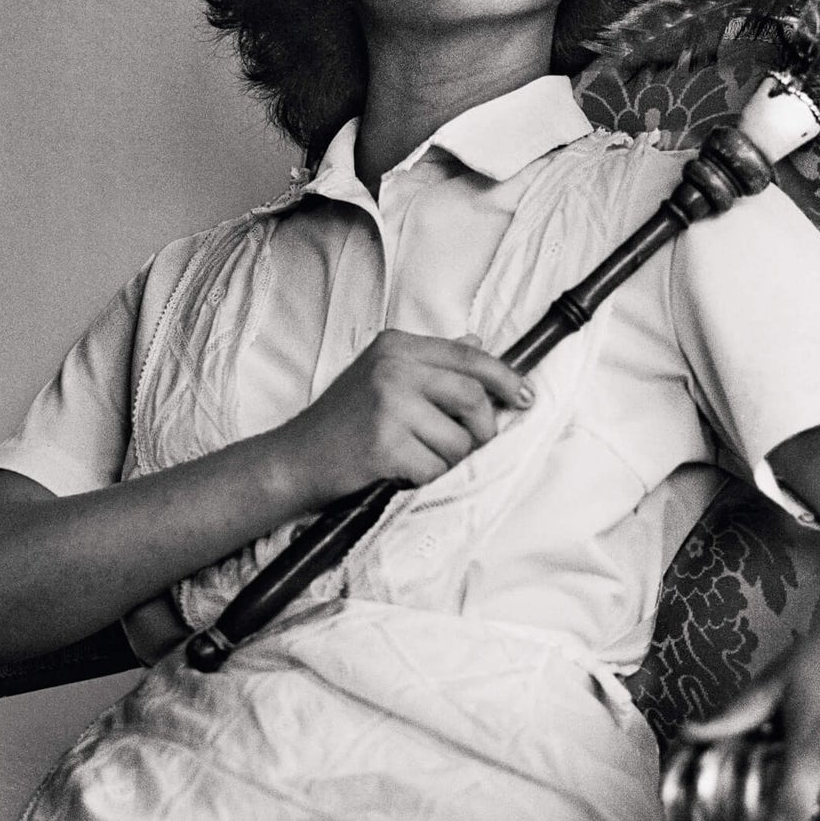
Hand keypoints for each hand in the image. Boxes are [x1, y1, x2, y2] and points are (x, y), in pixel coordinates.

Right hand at [274, 330, 532, 505]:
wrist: (294, 460)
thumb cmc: (343, 422)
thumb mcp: (382, 375)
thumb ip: (431, 362)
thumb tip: (479, 341)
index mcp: (396, 345)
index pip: (469, 357)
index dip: (505, 378)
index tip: (525, 397)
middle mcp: (392, 368)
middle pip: (472, 398)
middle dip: (483, 429)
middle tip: (473, 445)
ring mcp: (387, 405)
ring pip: (459, 440)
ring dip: (448, 460)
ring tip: (416, 457)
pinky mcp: (384, 444)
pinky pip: (436, 468)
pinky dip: (427, 478)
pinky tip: (401, 472)